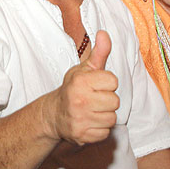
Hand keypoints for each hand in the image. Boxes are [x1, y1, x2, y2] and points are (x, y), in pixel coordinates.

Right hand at [42, 30, 118, 144]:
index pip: (113, 81)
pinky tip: (90, 122)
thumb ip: (98, 53)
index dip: (107, 83)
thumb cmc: (73, 89)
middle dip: (107, 101)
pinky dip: (99, 129)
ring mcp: (80, 119)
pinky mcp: (82, 135)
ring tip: (92, 111)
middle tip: (94, 100)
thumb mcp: (83, 69)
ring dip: (104, 116)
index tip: (96, 85)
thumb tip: (104, 33)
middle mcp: (79, 100)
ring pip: (112, 118)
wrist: (54, 114)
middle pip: (115, 101)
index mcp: (81, 81)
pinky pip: (105, 133)